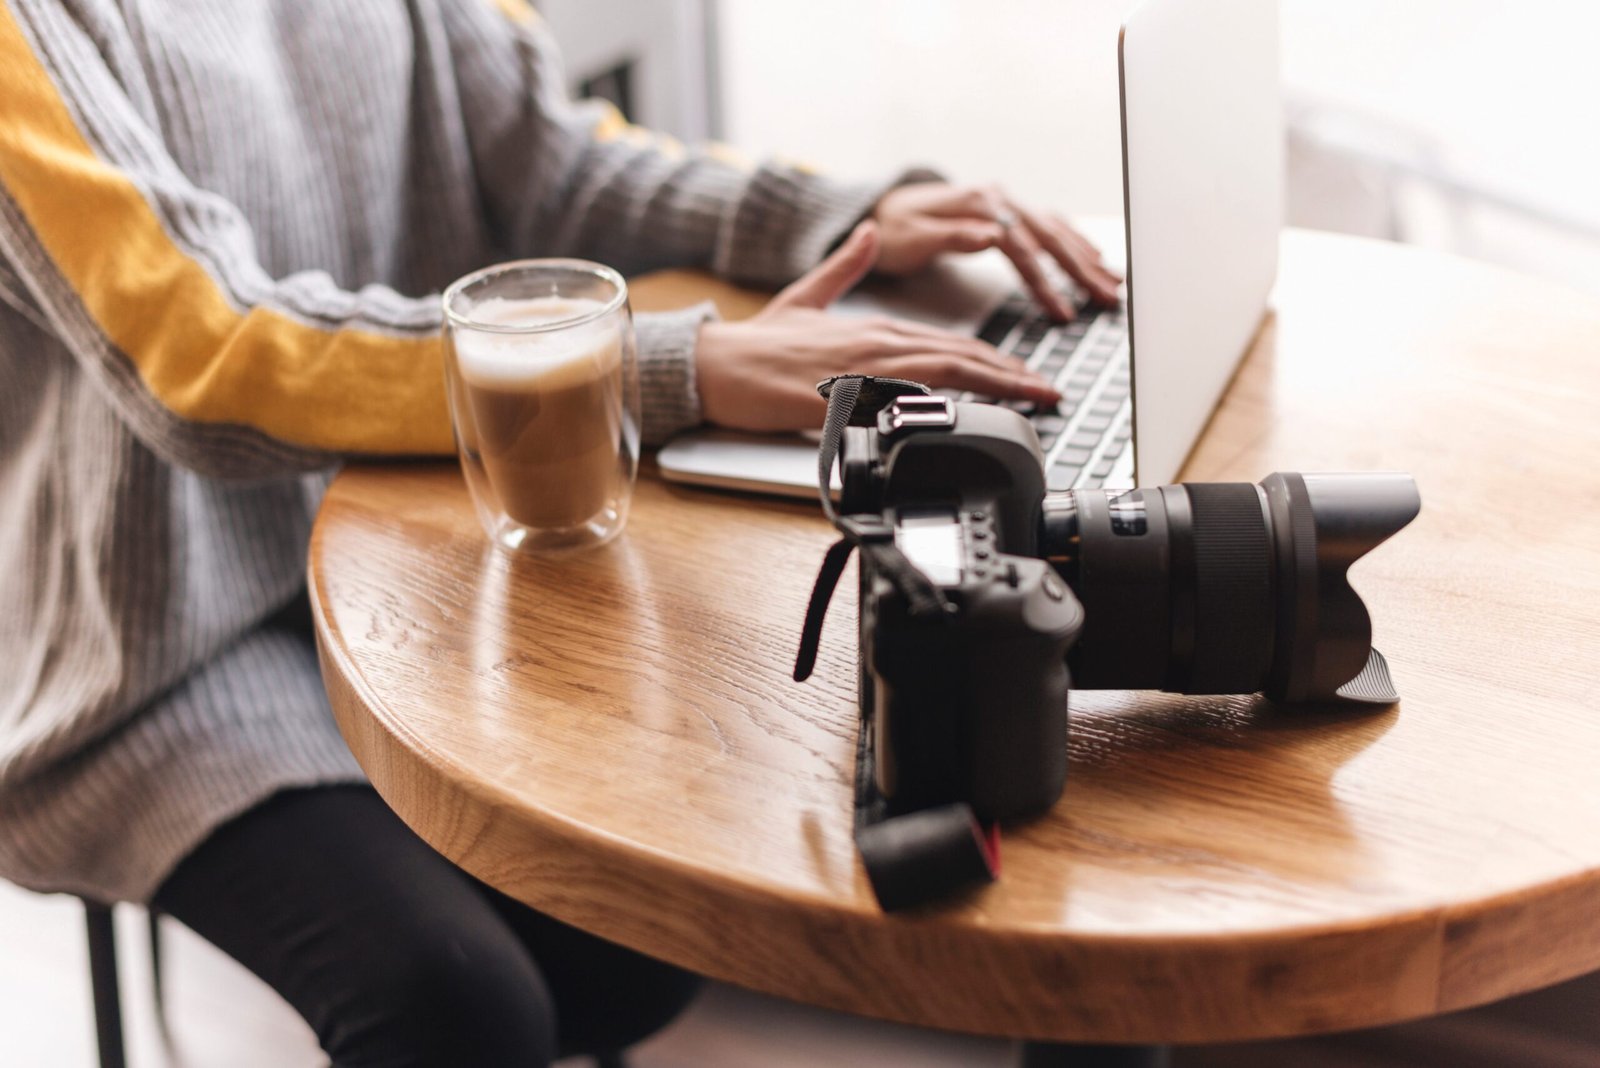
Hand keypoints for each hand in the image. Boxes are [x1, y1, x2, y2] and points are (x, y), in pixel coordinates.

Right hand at [696, 222, 1060, 431]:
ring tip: (1034, 400)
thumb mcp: (807, 296)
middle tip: (1050, 391)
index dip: (994, 358)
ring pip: (948, 375)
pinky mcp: (851, 399)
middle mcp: (879, 346)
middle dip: (1013, 375)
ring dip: (997, 387)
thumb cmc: (757, 345)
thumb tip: (871, 232)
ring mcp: (867, 373)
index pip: (949, 344)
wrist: (718, 366)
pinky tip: (976, 415)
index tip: (1026, 372)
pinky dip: (951, 406)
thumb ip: (845, 268)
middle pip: (962, 358)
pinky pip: (911, 402)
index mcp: (874, 328)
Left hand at [871, 181, 1122, 320]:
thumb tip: (992, 234)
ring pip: (1055, 229)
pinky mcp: (1007, 211)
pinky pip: (1049, 226)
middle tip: (1107, 299)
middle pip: (1049, 236)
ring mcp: (1006, 203)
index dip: (1045, 282)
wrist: (881, 208)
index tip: (1063, 313)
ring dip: (1085, 258)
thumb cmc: (894, 229)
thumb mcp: (914, 236)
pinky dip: (1074, 242)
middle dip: (1081, 271)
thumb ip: (953, 237)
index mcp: (978, 205)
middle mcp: (998, 199)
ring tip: (1112, 284)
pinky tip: (1094, 257)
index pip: (1021, 248)